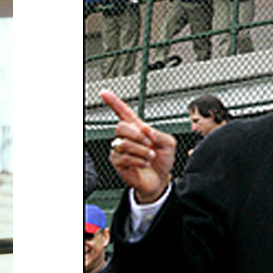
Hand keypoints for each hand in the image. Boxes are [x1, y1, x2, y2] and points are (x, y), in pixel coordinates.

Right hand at [102, 89, 176, 204]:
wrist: (161, 179)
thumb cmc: (162, 160)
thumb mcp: (169, 143)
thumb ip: (159, 134)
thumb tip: (146, 129)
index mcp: (137, 128)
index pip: (123, 112)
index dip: (113, 102)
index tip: (104, 93)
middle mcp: (126, 137)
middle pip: (121, 127)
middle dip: (138, 135)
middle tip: (150, 144)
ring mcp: (120, 149)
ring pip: (123, 144)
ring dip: (141, 151)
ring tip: (150, 157)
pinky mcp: (118, 163)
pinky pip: (123, 158)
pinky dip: (138, 160)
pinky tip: (144, 163)